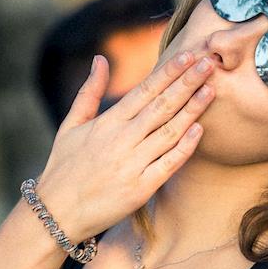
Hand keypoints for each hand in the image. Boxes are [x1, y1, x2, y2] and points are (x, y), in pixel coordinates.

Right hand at [35, 51, 215, 242]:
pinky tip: (200, 130)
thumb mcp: (71, 125)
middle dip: (187, 83)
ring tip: (211, 90)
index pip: (144, 90)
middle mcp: (121, 140)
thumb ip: (89, 91)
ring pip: (169, 131)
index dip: (168, 72)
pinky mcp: (141, 188)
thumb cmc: (63, 167)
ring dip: (192, 109)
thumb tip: (100, 58)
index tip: (188, 56)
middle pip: (162, 106)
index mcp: (107, 122)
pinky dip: (185, 146)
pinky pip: (168, 164)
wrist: (56, 212)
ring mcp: (132, 164)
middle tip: (210, 64)